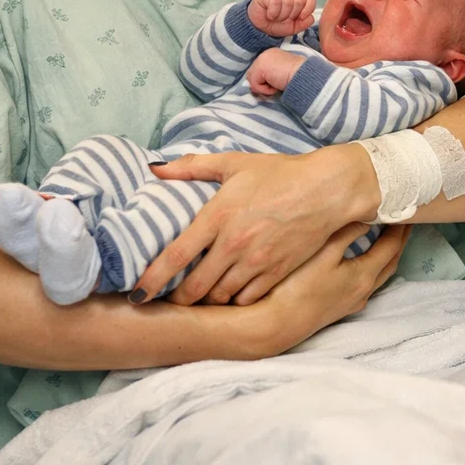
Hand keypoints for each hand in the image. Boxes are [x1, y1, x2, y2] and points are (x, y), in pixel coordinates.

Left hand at [140, 144, 380, 306]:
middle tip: (168, 298)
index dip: (151, 280)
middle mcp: (234, 243)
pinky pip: (245, 300)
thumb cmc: (280, 173)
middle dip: (176, 298)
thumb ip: (192, 167)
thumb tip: (155, 168)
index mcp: (218, 215)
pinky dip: (233, 301)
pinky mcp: (276, 274)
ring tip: (198, 297)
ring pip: (219, 298)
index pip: (174, 256)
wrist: (326, 190)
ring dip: (205, 301)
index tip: (137, 293)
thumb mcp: (235, 163)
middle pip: (193, 288)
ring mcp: (256, 262)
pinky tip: (229, 294)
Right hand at [233, 223, 409, 360]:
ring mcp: (353, 302)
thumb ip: (347, 232)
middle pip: (391, 262)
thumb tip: (367, 217)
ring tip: (389, 239)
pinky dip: (373, 267)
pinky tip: (364, 263)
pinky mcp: (341, 308)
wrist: (277, 325)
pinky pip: (367, 283)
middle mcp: (363, 291)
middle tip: (405, 222)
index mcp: (363, 276)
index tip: (406, 211)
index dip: (400, 228)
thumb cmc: (297, 286)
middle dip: (399, 241)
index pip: (391, 247)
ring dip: (387, 256)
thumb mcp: (323, 252)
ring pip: (380, 275)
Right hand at [248, 0, 316, 36]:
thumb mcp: (292, 28)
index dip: (308, 9)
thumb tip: (311, 17)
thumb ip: (304, 23)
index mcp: (297, 1)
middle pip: (299, 1)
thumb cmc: (275, 25)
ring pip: (288, 1)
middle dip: (291, 15)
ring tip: (275, 17)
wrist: (257, 28)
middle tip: (282, 19)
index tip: (300, 18)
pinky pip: (275, 1)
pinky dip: (273, 12)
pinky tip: (269, 15)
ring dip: (281, 15)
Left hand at [248, 47, 304, 96]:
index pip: (258, 70)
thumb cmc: (297, 77)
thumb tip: (256, 85)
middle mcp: (265, 53)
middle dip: (262, 84)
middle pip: (252, 75)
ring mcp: (261, 59)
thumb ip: (269, 75)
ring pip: (252, 81)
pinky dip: (265, 90)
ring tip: (278, 84)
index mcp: (271, 54)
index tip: (276, 83)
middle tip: (277, 84)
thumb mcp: (281, 73)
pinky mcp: (260, 68)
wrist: (304, 75)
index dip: (264, 80)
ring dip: (264, 87)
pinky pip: (255, 85)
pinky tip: (276, 85)